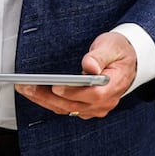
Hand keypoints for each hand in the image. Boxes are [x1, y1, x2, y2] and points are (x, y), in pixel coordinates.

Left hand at [16, 30, 137, 120]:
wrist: (128, 61)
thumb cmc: (119, 51)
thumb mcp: (111, 46)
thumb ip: (99, 56)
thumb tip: (89, 65)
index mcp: (113, 87)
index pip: (93, 95)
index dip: (73, 92)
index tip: (55, 87)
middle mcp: (105, 102)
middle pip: (73, 104)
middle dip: (47, 96)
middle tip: (27, 86)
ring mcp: (96, 108)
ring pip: (66, 109)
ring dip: (44, 100)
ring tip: (25, 89)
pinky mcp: (87, 108)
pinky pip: (66, 109)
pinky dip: (50, 102)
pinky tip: (36, 93)